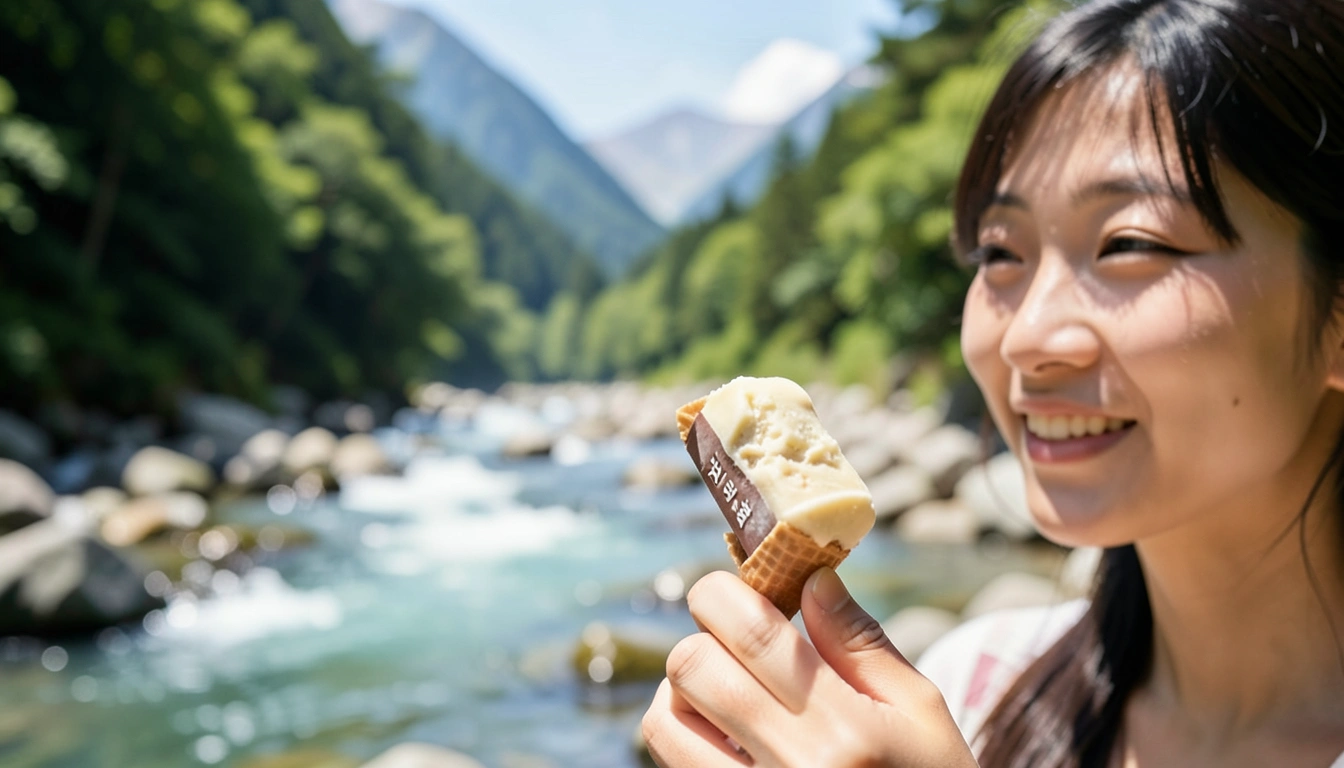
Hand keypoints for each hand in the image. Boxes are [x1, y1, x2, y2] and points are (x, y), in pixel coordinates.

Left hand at [641, 569, 977, 767]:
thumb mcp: (921, 712)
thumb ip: (861, 643)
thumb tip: (810, 577)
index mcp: (847, 733)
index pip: (751, 634)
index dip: (724, 594)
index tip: (737, 590)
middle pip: (692, 667)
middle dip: (706, 636)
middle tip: (740, 640)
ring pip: (663, 721)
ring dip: (684, 689)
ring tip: (728, 687)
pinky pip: (674, 763)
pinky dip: (686, 732)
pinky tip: (726, 731)